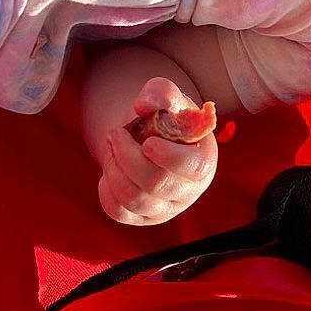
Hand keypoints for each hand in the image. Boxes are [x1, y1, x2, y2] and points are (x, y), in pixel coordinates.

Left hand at [95, 77, 219, 225]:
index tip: (148, 142)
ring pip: (135, 199)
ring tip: (111, 145)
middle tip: (115, 133)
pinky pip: (118, 211)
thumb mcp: (166, 97)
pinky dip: (106, 188)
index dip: (169, 157)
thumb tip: (144, 105)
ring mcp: (165, 208)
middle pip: (157, 183)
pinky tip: (111, 167)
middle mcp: (188, 190)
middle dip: (128, 156)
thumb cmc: (164, 116)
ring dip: (114, 168)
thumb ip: (160, 93)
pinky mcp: (141, 217)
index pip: (193, 167)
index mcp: (203, 160)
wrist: (148, 135)